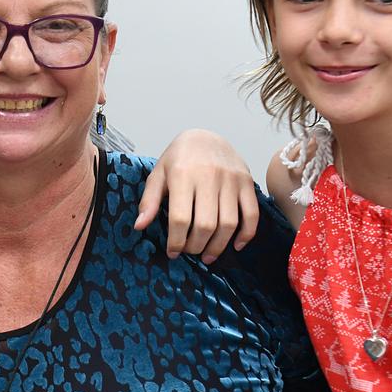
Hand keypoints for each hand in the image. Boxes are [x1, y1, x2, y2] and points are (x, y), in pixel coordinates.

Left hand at [135, 129, 259, 263]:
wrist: (206, 135)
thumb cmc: (179, 158)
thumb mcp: (158, 174)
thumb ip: (150, 200)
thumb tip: (140, 226)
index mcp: (182, 174)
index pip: (180, 218)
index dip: (176, 241)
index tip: (173, 252)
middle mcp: (209, 176)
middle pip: (205, 225)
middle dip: (196, 246)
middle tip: (189, 252)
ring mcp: (231, 180)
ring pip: (229, 223)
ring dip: (218, 246)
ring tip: (207, 255)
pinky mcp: (247, 182)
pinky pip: (252, 214)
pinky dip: (246, 234)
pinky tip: (235, 245)